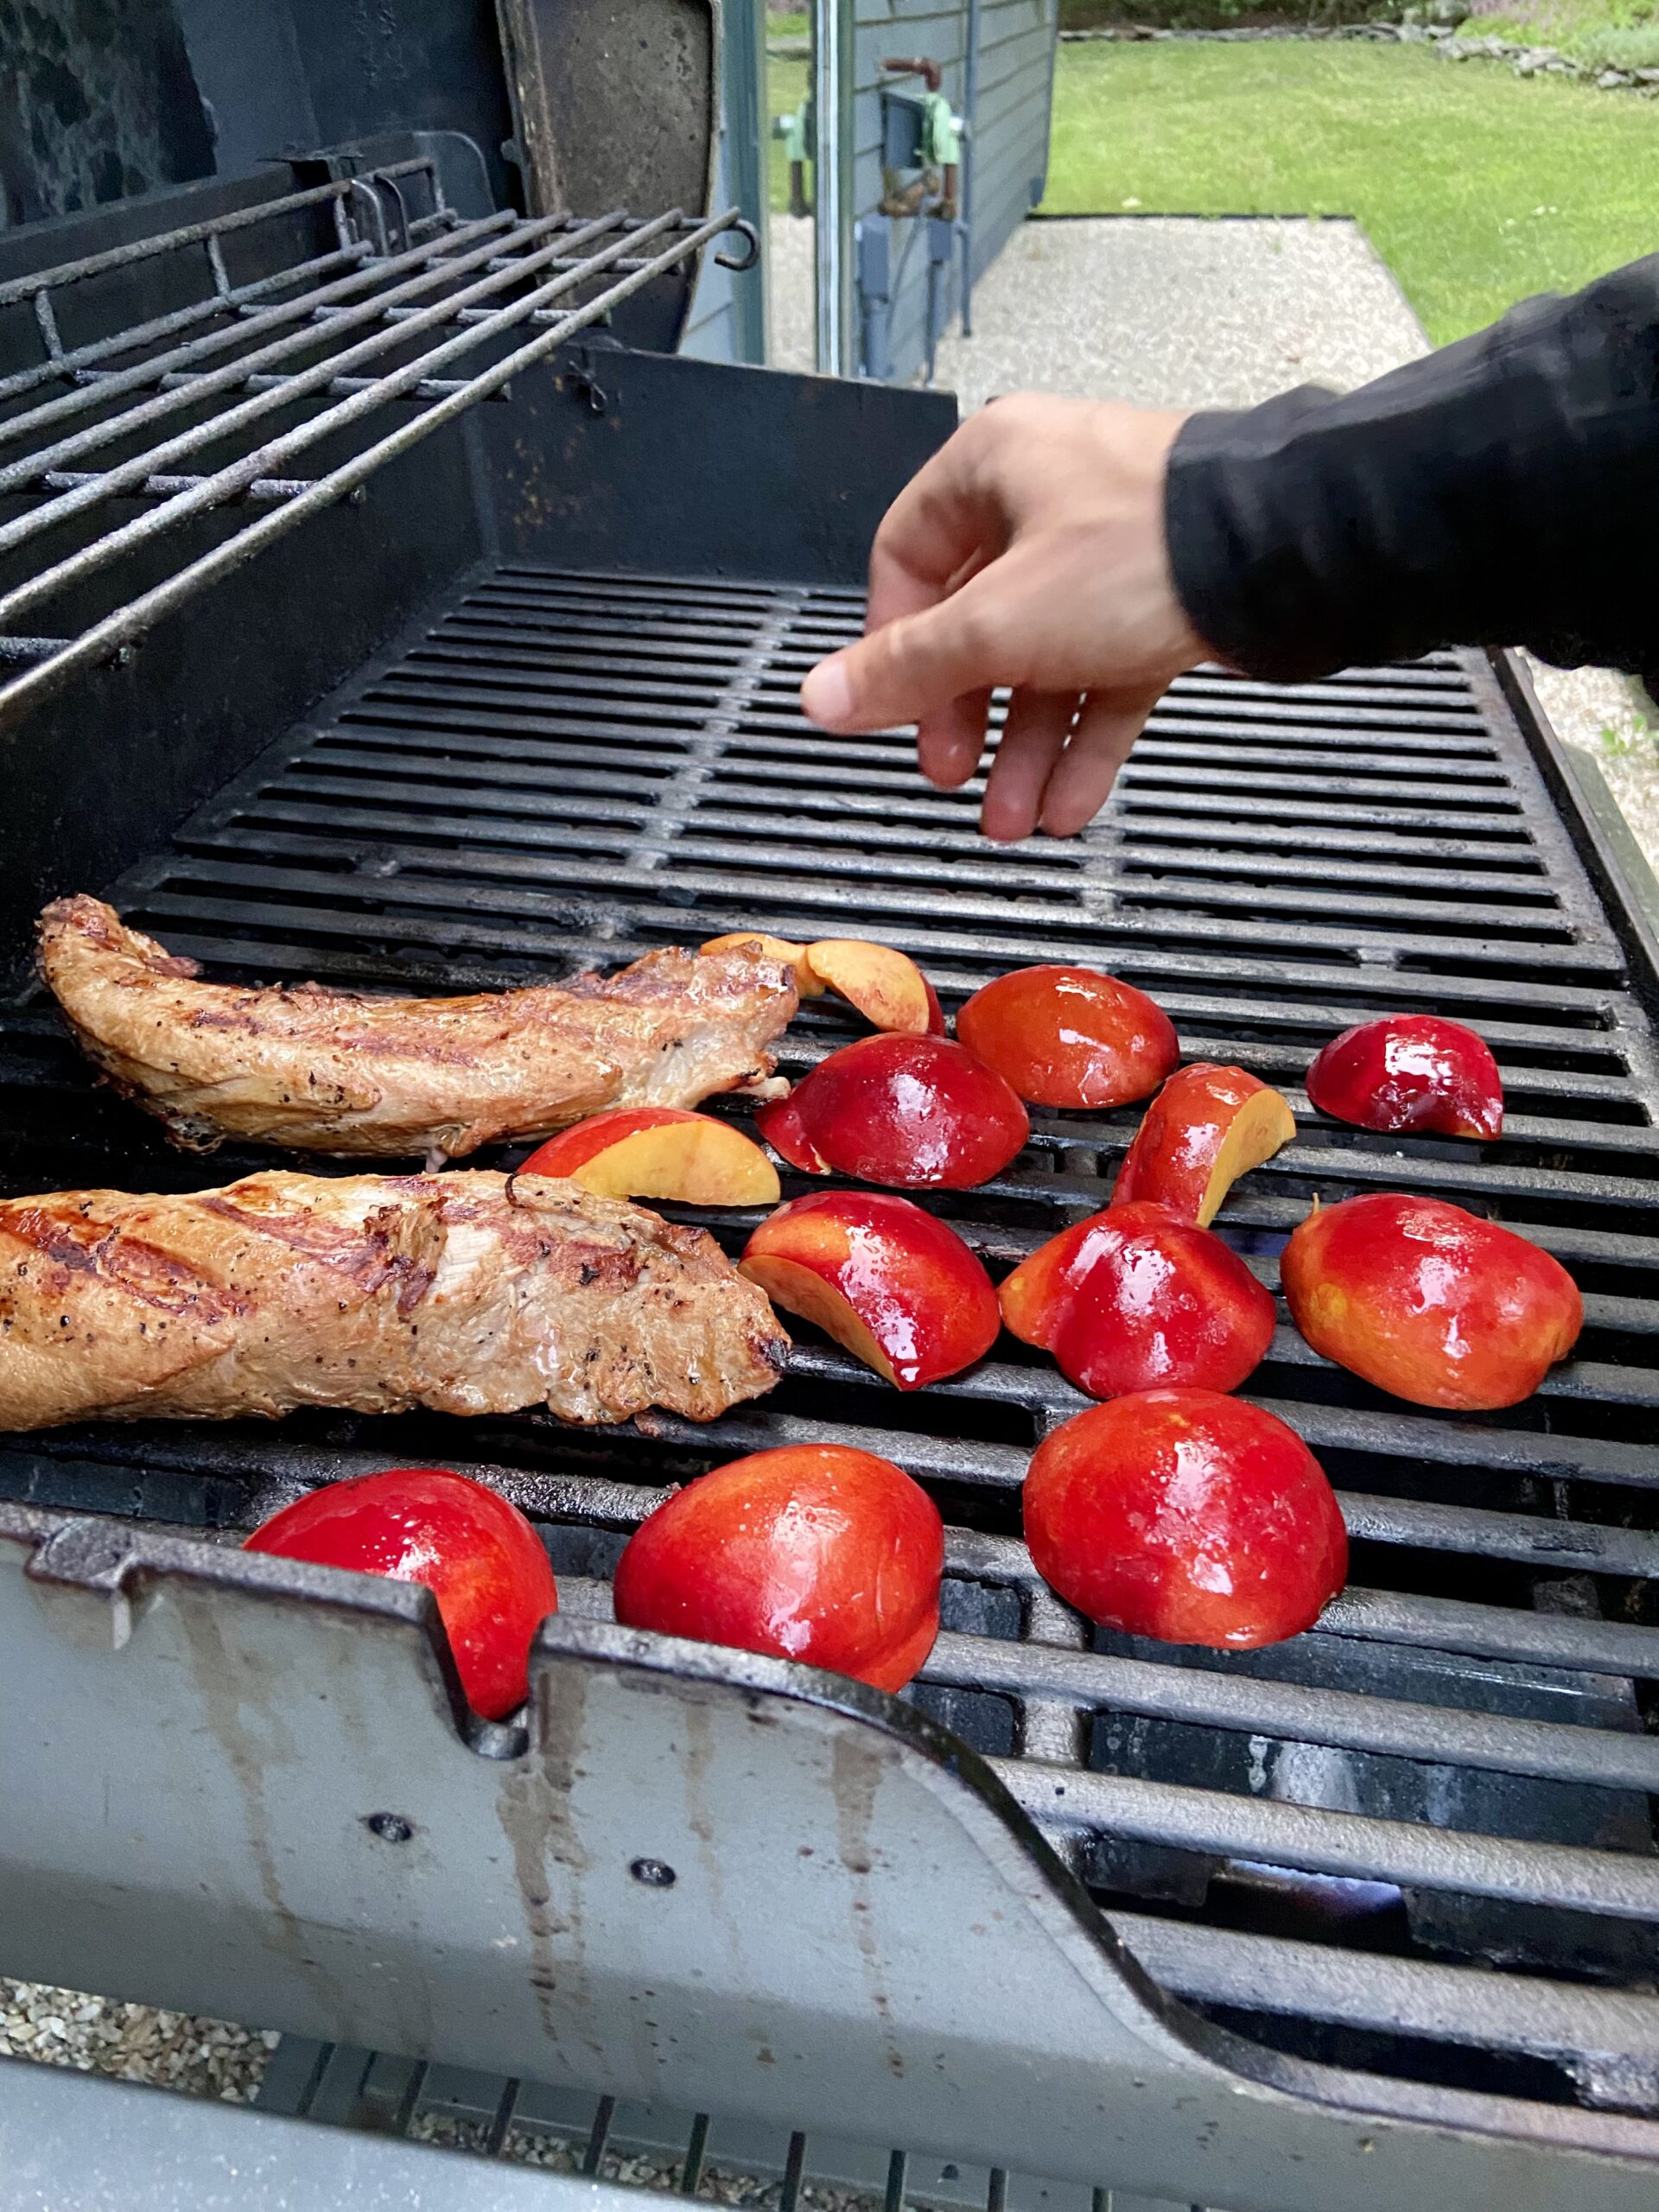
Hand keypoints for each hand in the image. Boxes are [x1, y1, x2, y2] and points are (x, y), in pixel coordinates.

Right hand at [800, 395, 1209, 839]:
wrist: (1286, 557)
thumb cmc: (1146, 551)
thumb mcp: (999, 622)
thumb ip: (909, 669)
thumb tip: (823, 698)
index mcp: (993, 466)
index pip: (907, 560)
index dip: (891, 646)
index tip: (891, 711)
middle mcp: (1048, 496)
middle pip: (976, 622)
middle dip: (969, 720)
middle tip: (955, 776)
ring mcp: (1112, 547)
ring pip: (1045, 659)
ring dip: (1026, 749)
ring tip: (1014, 818)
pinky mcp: (1166, 596)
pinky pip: (1106, 674)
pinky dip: (1086, 739)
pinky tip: (1071, 801)